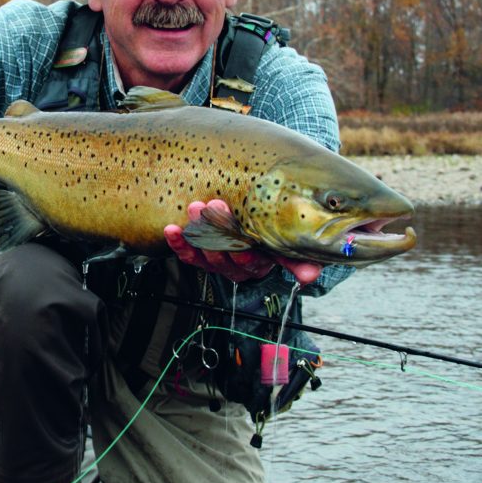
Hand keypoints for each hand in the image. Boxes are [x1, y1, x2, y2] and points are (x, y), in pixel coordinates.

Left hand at [164, 200, 323, 285]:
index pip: (251, 263)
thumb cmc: (276, 229)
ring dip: (197, 232)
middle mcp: (236, 265)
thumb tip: (311, 275)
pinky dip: (178, 242)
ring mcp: (215, 259)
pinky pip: (186, 251)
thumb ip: (299, 259)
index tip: (242, 242)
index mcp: (259, 263)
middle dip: (219, 232)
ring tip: (194, 208)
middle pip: (224, 255)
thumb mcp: (288, 243)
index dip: (245, 255)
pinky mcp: (197, 252)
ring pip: (204, 252)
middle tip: (215, 206)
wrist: (259, 217)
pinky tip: (171, 229)